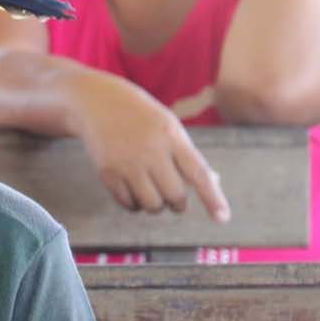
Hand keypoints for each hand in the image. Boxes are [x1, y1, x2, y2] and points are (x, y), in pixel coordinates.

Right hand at [74, 74, 230, 220]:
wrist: (97, 102)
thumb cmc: (141, 117)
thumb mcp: (169, 127)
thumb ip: (188, 155)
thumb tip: (213, 183)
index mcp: (171, 137)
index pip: (198, 173)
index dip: (212, 198)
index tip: (223, 218)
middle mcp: (150, 151)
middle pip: (175, 195)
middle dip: (177, 203)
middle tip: (173, 199)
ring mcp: (126, 163)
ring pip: (152, 205)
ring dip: (156, 205)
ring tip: (150, 191)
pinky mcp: (107, 172)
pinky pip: (128, 204)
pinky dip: (134, 204)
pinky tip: (133, 190)